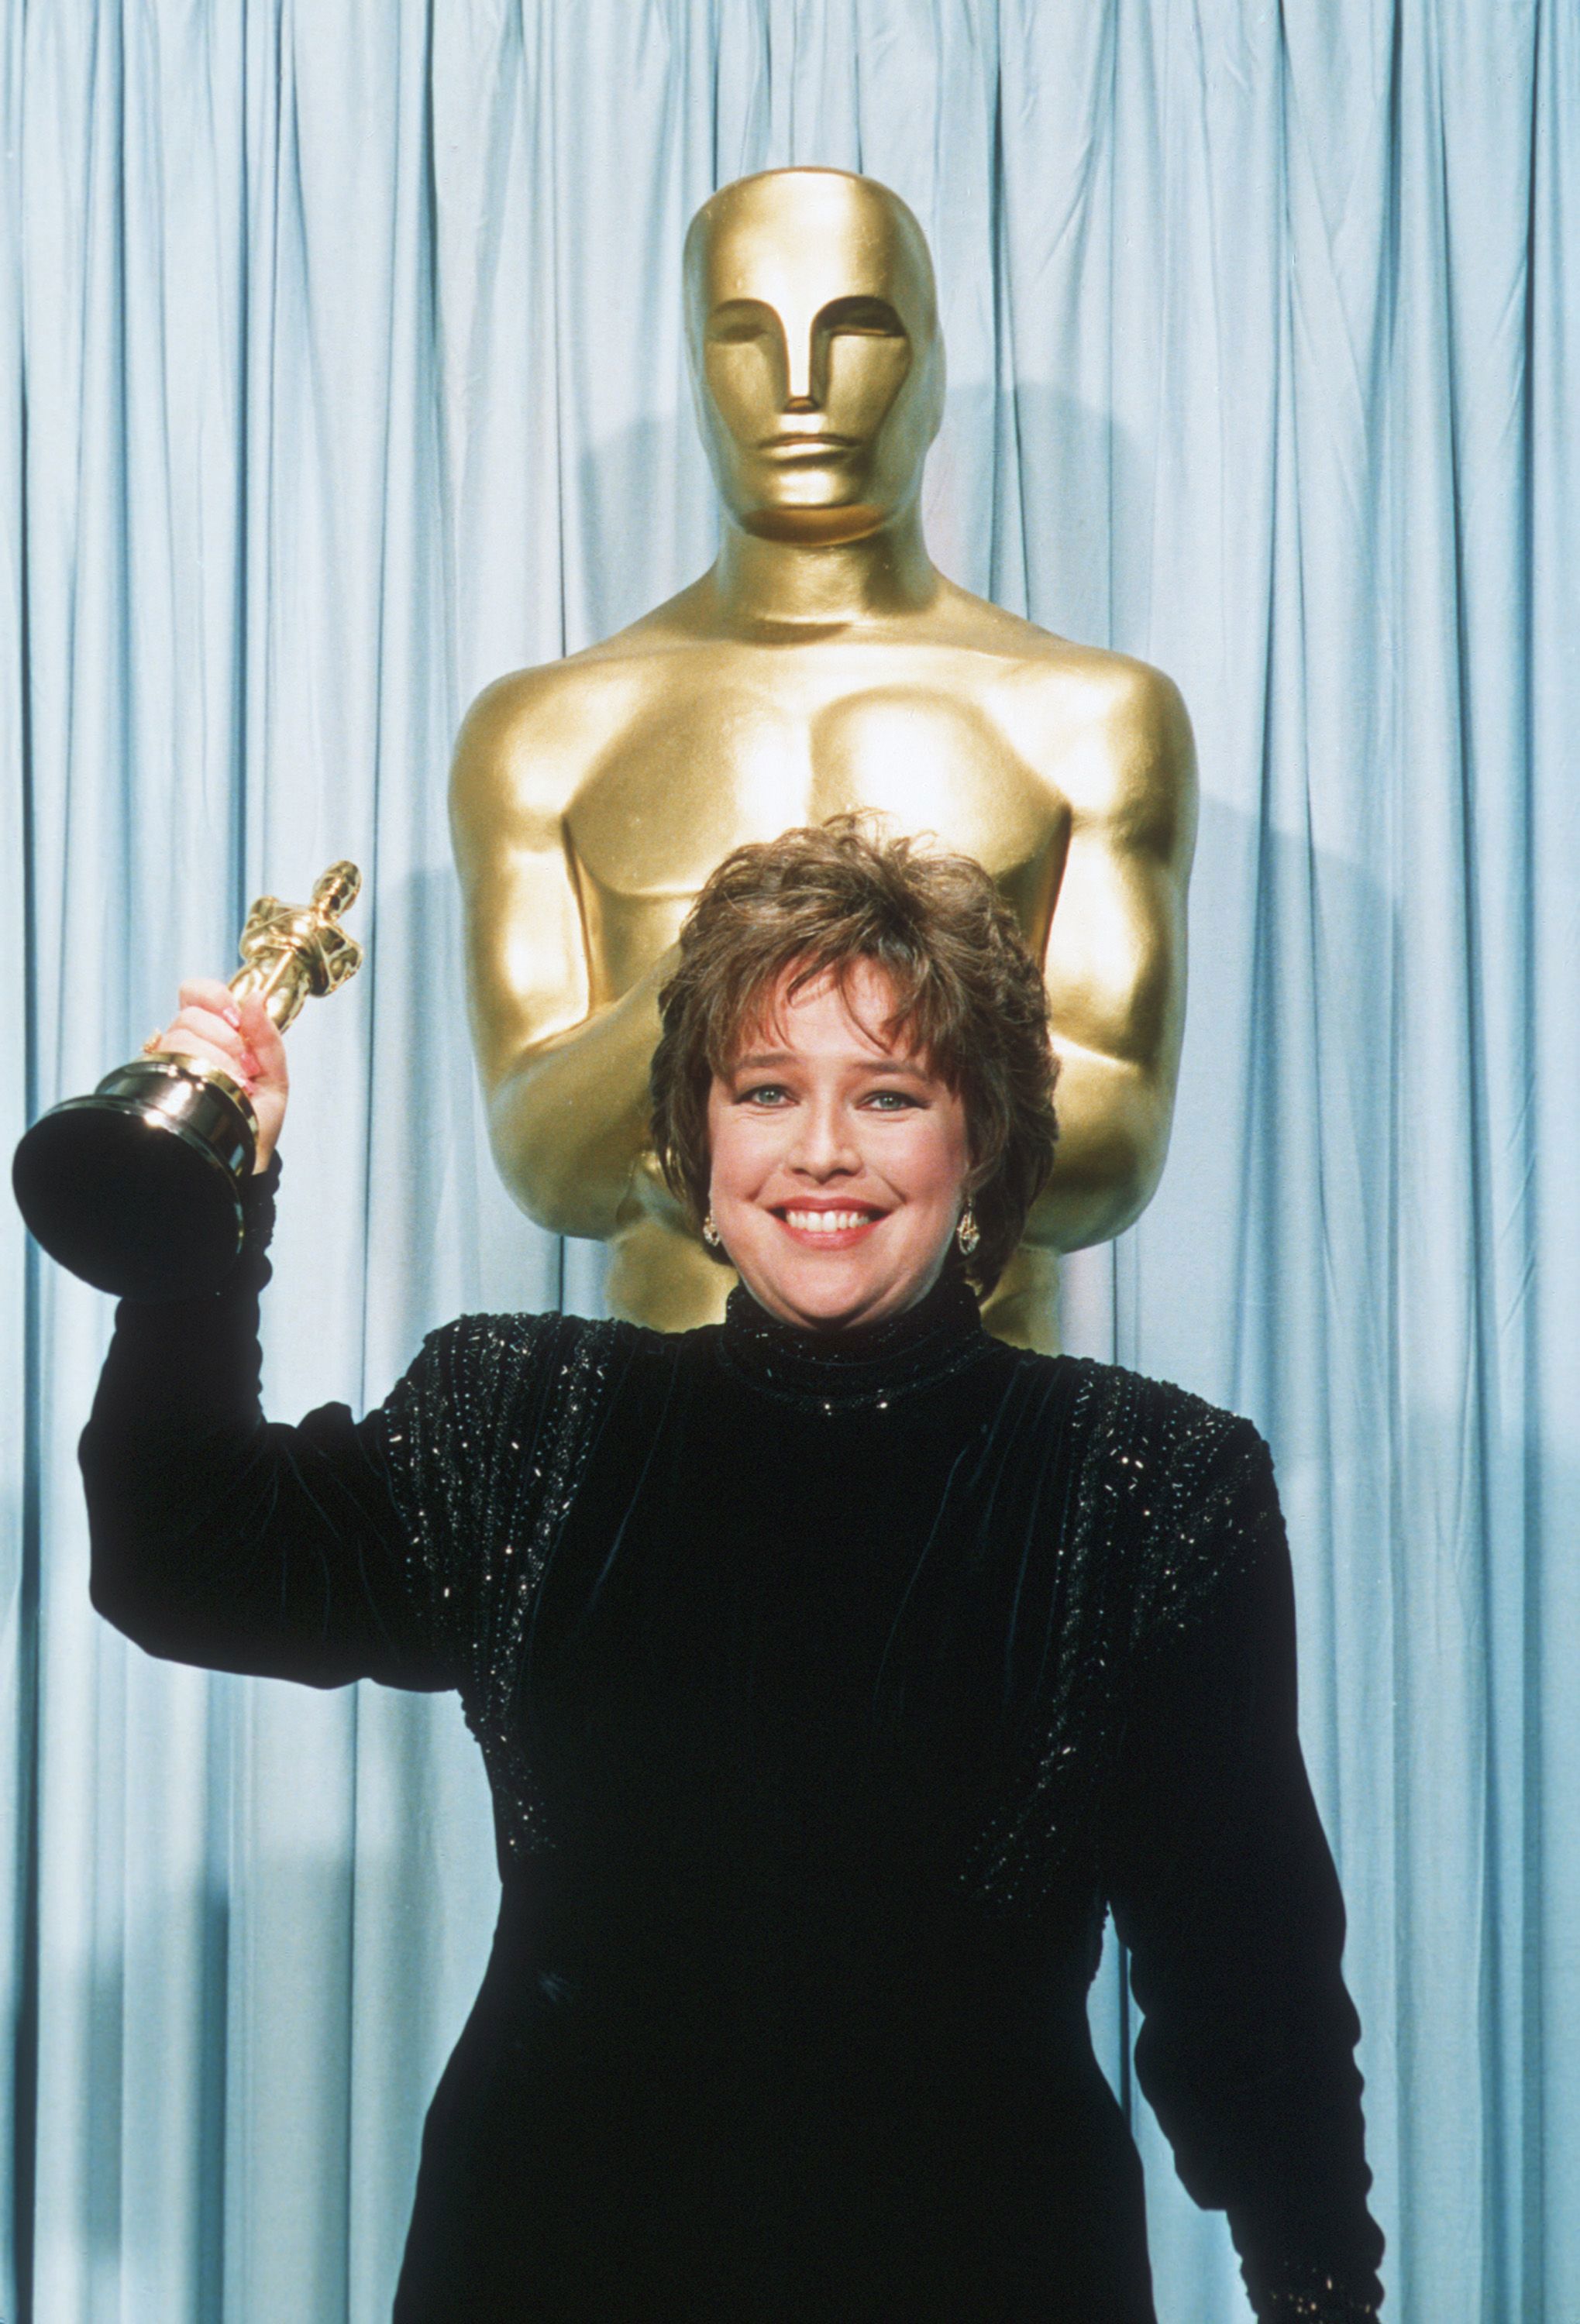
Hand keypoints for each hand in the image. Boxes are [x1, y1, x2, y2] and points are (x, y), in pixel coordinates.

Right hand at [147, 979, 288, 1170]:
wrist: (243, 1162)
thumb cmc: (256, 1121)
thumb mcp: (274, 1076)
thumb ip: (267, 1036)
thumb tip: (256, 996)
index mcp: (212, 1036)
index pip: (193, 993)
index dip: (211, 995)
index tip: (233, 1016)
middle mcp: (184, 1046)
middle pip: (189, 1016)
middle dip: (224, 1038)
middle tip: (243, 1066)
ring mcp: (167, 1065)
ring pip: (180, 1037)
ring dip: (217, 1060)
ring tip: (234, 1086)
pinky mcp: (154, 1085)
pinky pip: (171, 1062)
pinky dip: (205, 1073)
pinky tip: (221, 1092)